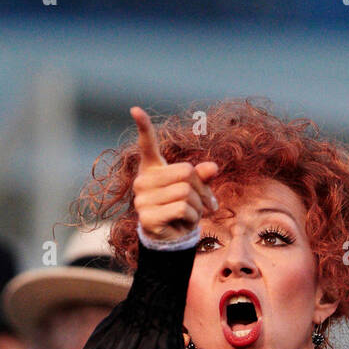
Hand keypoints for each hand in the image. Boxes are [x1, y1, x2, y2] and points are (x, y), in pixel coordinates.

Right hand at [130, 105, 218, 241]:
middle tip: (206, 204)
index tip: (135, 109)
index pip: (147, 145)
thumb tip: (213, 168)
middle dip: (202, 189)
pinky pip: (182, 208)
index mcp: (152, 169)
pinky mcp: (147, 217)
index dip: (143, 127)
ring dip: (198, 207)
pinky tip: (185, 223)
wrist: (172, 239)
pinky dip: (193, 217)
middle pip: (185, 172)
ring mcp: (142, 199)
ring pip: (185, 191)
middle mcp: (142, 181)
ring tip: (191, 215)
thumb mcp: (195, 190)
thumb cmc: (182, 209)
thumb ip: (202, 177)